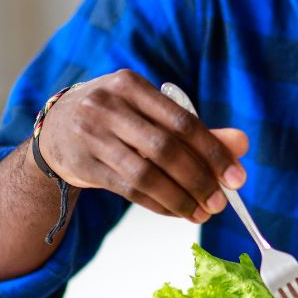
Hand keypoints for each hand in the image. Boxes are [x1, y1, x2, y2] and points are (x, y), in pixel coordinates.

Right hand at [36, 70, 247, 224]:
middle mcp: (107, 106)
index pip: (182, 120)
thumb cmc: (118, 117)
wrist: (56, 128)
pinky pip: (129, 190)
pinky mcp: (83, 165)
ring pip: (146, 174)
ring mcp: (91, 135)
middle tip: (221, 202)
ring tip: (202, 213)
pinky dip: (158, 203)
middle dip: (199, 179)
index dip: (213, 151)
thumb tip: (241, 145)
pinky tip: (177, 211)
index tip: (237, 177)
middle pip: (165, 148)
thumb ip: (196, 129)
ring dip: (180, 198)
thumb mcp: (151, 112)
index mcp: (130, 84)